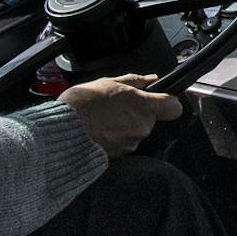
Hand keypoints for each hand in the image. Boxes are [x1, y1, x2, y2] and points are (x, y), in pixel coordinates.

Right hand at [60, 73, 184, 155]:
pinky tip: (98, 130)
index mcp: (144, 107)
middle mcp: (142, 127)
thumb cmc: (83, 105)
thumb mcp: (109, 82)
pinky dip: (113, 138)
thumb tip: (150, 79)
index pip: (174, 107)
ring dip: (123, 126)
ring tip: (102, 119)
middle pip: (149, 119)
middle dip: (136, 113)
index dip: (168, 103)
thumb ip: (135, 81)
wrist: (63, 131)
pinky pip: (122, 144)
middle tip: (115, 106)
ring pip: (135, 132)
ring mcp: (131, 143)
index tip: (159, 99)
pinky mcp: (119, 156)